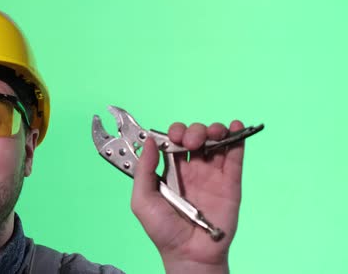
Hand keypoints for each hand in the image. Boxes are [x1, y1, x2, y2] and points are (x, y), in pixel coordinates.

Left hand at [131, 121, 245, 273]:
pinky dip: (237, 138)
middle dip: (193, 131)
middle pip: (196, 137)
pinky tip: (234, 127)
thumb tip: (148, 142)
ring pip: (216, 142)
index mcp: (170, 171)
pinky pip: (235, 156)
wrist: (189, 253)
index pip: (173, 142)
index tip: (172, 136)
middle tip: (190, 141)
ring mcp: (212, 174)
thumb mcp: (142, 200)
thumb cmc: (163, 230)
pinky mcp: (230, 182)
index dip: (174, 133)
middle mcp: (192, 169)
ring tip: (212, 134)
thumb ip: (143, 170)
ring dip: (214, 130)